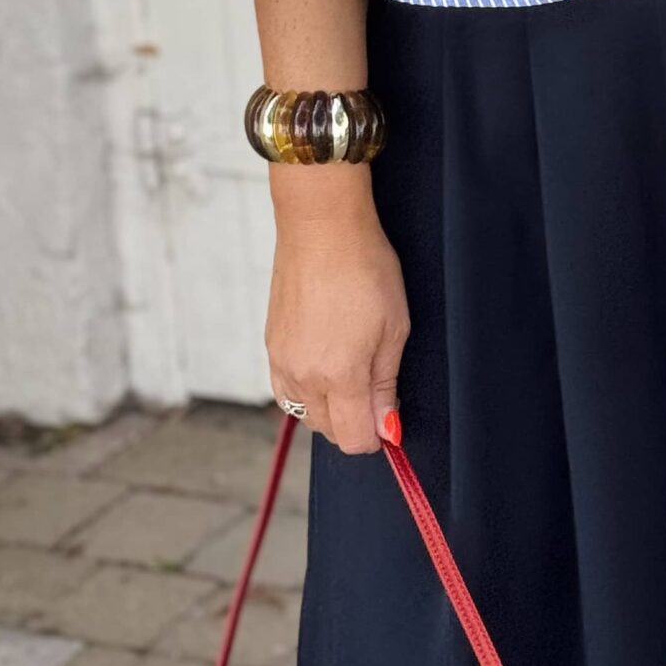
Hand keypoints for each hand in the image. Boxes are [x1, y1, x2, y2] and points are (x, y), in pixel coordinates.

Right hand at [266, 190, 407, 456]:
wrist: (322, 227)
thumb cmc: (366, 268)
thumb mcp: (394, 327)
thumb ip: (385, 384)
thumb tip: (386, 428)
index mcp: (338, 375)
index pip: (354, 438)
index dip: (378, 434)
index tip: (391, 414)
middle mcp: (303, 376)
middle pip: (328, 430)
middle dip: (354, 421)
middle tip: (376, 386)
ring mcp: (281, 362)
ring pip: (305, 413)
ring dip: (329, 408)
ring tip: (350, 371)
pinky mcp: (270, 346)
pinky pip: (286, 390)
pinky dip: (307, 391)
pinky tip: (324, 365)